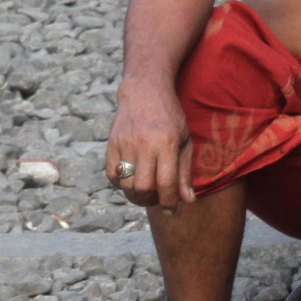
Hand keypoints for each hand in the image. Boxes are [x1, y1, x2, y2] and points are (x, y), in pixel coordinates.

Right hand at [105, 83, 194, 207]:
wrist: (145, 91)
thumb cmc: (170, 118)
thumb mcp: (184, 141)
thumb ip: (185, 173)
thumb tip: (187, 201)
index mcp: (166, 144)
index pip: (166, 183)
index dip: (169, 202)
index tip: (171, 209)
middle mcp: (144, 144)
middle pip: (143, 188)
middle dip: (150, 201)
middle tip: (156, 199)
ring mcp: (125, 143)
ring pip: (126, 184)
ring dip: (135, 195)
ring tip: (144, 191)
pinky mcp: (112, 142)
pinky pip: (112, 174)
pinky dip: (120, 184)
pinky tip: (130, 179)